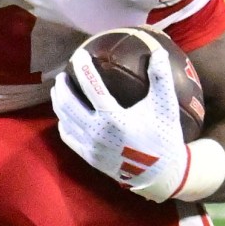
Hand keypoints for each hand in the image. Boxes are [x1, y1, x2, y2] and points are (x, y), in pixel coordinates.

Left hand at [51, 43, 189, 201]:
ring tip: (59, 89)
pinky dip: (64, 122)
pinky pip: (68, 136)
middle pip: (68, 104)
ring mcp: (90, 147)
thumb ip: (161, 78)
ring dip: (59, 102)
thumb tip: (158, 51)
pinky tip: (65, 114)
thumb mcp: (166, 106)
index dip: (83, 68)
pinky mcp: (88, 157)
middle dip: (62, 87)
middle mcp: (98, 133)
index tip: (79, 54)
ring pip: (64, 120)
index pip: (92, 87)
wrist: (161, 174)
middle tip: (62, 74)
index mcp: (114, 119)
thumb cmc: (164, 136)